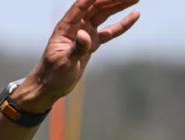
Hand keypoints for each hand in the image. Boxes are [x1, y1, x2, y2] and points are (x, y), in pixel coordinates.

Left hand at [18, 0, 140, 111]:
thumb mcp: (64, 63)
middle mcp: (76, 27)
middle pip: (97, 6)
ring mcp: (85, 34)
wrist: (50, 87)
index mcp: (66, 27)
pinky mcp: (92, 43)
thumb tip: (85, 34)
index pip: (82, 5)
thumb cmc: (52, 75)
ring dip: (119, 5)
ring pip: (104, 15)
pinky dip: (122, 24)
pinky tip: (134, 15)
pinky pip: (110, 31)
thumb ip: (76, 48)